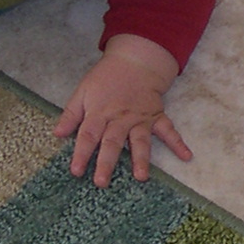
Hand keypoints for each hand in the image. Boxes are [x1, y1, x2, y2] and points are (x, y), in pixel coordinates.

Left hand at [56, 33, 191, 185]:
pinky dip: (179, 143)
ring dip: (141, 159)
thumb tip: (57, 134)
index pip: (88, 135)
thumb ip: (71, 114)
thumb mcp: (83, 91)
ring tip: (141, 177)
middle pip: (112, 143)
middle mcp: (120, 118)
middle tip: (102, 182)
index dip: (81, 153)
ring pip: (140, 141)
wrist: (135, 61)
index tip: (76, 171)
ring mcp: (140, 119)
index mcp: (100, 112)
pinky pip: (168, 131)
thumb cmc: (106, 78)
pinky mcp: (156, 117)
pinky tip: (187, 156)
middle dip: (107, 163)